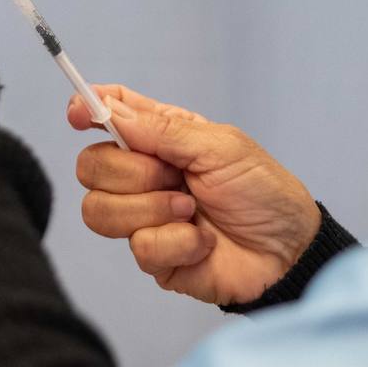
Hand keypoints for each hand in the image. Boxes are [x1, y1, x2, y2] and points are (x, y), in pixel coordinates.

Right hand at [69, 86, 319, 305]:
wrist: (288, 252)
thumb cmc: (262, 191)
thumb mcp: (220, 147)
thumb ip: (162, 130)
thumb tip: (107, 109)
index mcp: (160, 137)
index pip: (109, 114)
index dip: (87, 109)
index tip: (79, 114)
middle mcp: (143, 175)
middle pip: (90, 165)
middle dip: (131, 172)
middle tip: (175, 177)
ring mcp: (143, 217)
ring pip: (99, 210)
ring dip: (152, 209)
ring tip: (191, 211)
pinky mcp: (153, 257)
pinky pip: (139, 247)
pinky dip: (177, 242)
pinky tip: (202, 242)